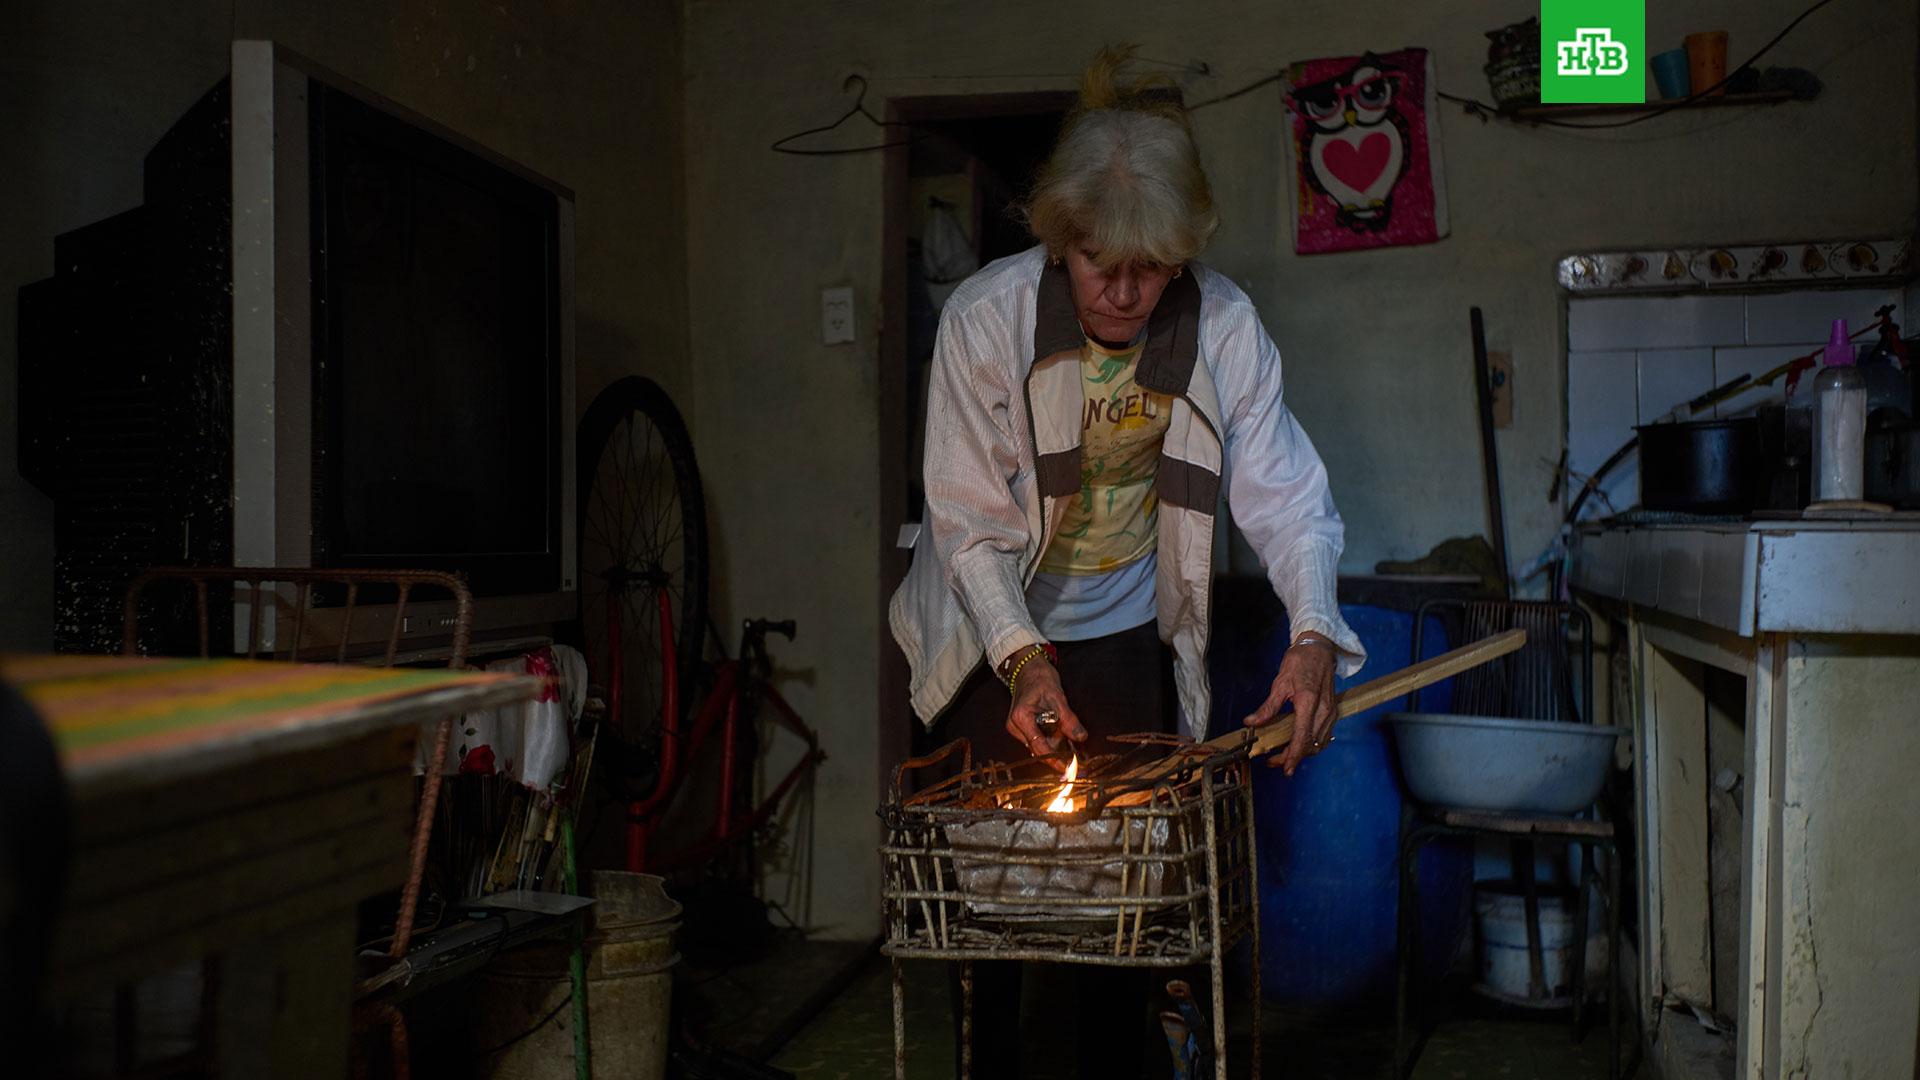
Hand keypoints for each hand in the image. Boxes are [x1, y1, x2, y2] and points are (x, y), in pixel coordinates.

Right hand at [1004, 656, 1086, 761]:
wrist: (1027, 667)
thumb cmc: (1039, 677)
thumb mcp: (1058, 697)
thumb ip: (1068, 719)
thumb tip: (1080, 737)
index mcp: (1021, 719)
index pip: (1039, 747)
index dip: (1055, 760)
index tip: (1069, 770)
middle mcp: (1015, 726)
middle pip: (1039, 749)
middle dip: (1059, 755)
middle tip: (1080, 762)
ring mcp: (1017, 728)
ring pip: (1040, 746)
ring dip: (1057, 747)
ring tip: (1076, 749)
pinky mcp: (1023, 727)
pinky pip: (1039, 739)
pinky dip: (1053, 741)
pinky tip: (1066, 740)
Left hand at [1242, 634, 1338, 775]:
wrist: (1320, 649)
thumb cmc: (1300, 662)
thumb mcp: (1280, 682)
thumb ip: (1268, 707)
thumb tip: (1251, 723)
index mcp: (1309, 702)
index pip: (1302, 737)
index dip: (1293, 756)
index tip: (1285, 769)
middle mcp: (1324, 710)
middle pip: (1311, 745)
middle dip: (1294, 757)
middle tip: (1275, 762)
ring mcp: (1331, 712)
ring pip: (1319, 743)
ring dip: (1303, 752)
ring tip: (1284, 755)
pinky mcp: (1333, 712)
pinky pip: (1324, 735)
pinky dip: (1312, 744)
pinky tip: (1299, 744)